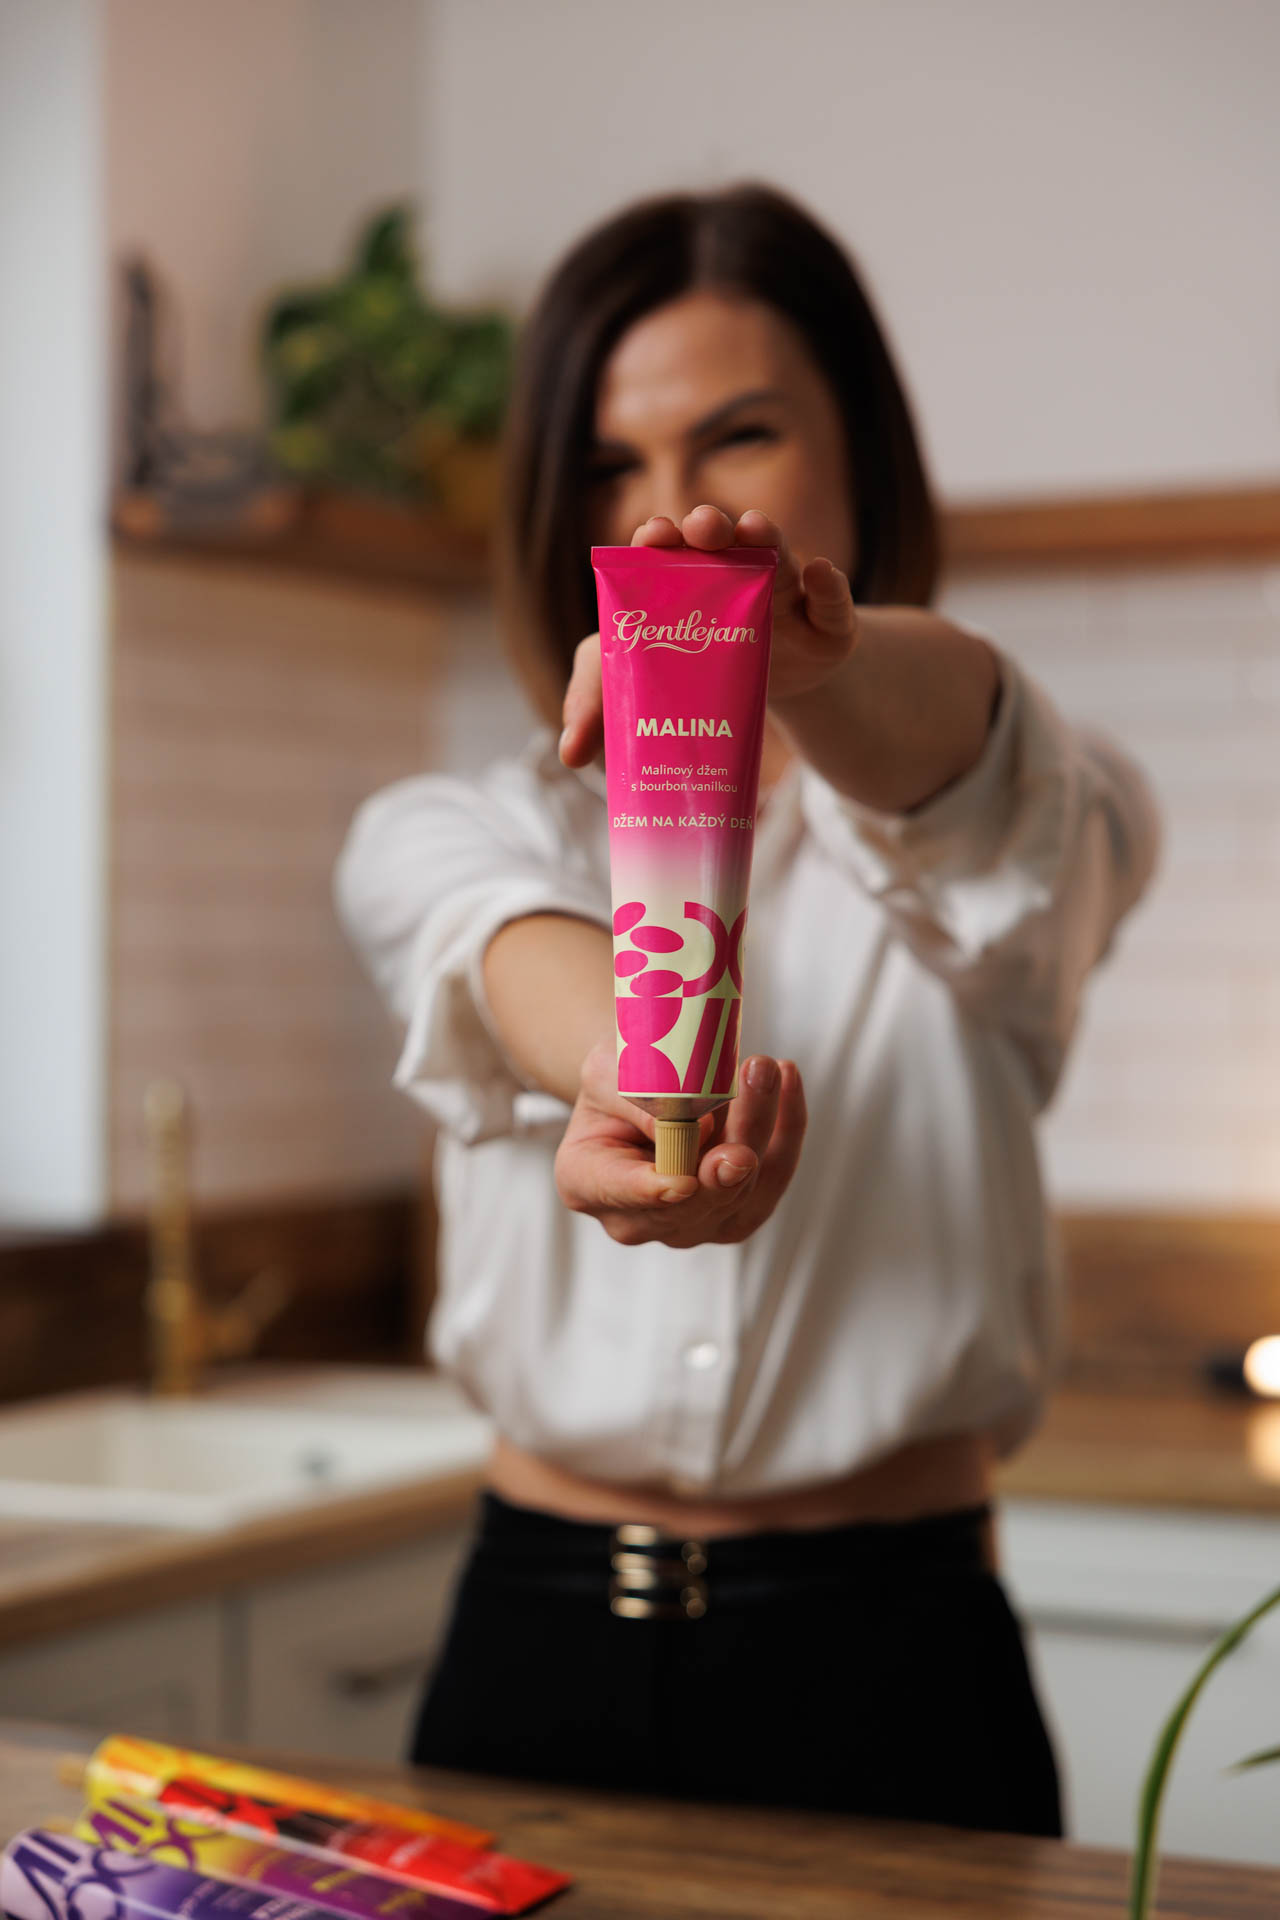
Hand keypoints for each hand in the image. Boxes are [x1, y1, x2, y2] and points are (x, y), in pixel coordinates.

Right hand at [554, 1041, 806, 1247]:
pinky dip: (786, 1131)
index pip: (617, 1190)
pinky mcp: (735, 1215)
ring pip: (740, 1189)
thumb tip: (693, 1125)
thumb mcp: (610, 1070)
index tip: (681, 1182)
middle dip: (730, 1138)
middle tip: (750, 1083)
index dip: (651, 1192)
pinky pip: (771, 1180)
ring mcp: (689, 1226)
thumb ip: (641, 1099)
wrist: (642, 1091)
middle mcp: (635, 1220)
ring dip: (762, 1125)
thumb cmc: (617, 1080)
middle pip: (693, 1196)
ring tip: (769, 1069)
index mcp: (586, 1182)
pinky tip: (787, 1082)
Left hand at [560, 505, 857, 768]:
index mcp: (681, 583)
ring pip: (778, 555)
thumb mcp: (636, 692)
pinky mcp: (826, 624)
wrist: (759, 708)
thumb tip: (569, 754)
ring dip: (766, 537)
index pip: (666, 550)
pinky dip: (829, 585)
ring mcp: (782, 594)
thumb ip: (599, 710)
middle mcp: (732, 576)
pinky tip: (820, 574)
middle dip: (710, 525)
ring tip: (756, 530)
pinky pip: (831, 599)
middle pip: (722, 539)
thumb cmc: (684, 682)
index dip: (660, 538)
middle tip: (700, 528)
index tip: (653, 537)